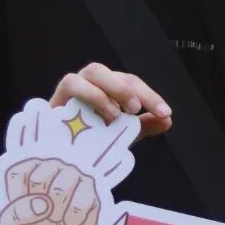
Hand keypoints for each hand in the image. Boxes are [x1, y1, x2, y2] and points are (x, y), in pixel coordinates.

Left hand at [0, 157, 99, 224]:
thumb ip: (15, 214)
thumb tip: (40, 205)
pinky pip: (78, 205)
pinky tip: (70, 221)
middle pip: (38, 179)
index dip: (18, 198)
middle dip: (38, 207)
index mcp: (27, 169)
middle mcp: (50, 164)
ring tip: (56, 218)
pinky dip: (72, 220)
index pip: (18, 174)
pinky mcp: (90, 187)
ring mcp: (72, 173)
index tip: (23, 209)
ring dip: (55, 214)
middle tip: (42, 214)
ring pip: (59, 190)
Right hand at [51, 63, 172, 139]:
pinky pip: (72, 83)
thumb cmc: (88, 139)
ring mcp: (77, 84)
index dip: (152, 96)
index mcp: (112, 88)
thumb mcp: (119, 134)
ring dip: (111, 89)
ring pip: (95, 71)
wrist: (57, 153)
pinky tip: (100, 115)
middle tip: (139, 109)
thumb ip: (142, 126)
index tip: (165, 113)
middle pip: (117, 75)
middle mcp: (96, 82)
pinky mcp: (59, 94)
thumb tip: (167, 121)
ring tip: (119, 114)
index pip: (134, 84)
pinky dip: (90, 95)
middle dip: (132, 90)